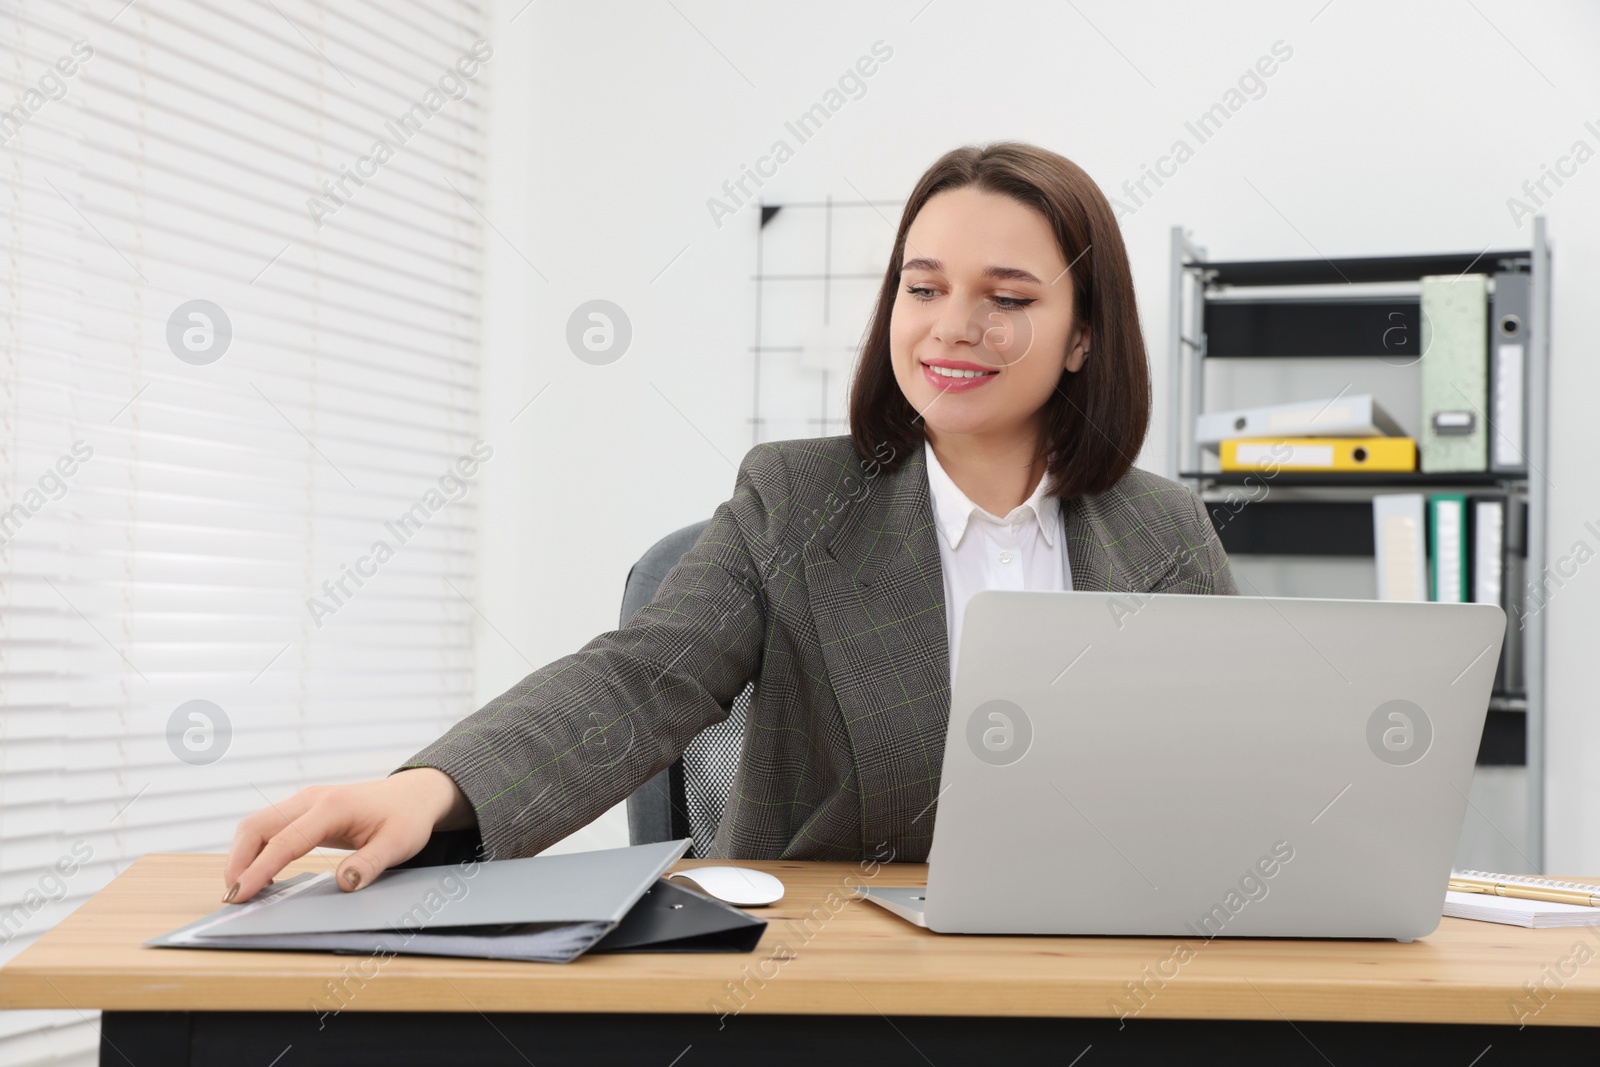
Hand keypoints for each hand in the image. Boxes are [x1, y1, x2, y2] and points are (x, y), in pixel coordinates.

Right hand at [222, 767, 474, 903]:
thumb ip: (370, 864)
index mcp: (332, 807)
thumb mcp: (398, 844)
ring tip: (242, 889)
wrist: (414, 795)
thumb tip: (344, 883)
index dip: (259, 870)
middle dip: (238, 861)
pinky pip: (269, 826)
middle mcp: (312, 799)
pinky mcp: (304, 809)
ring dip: (243, 855)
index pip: (284, 842)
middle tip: (234, 898)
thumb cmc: (406, 818)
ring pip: (257, 824)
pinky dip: (256, 849)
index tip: (240, 895)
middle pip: (256, 826)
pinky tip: (260, 873)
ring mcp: (305, 801)